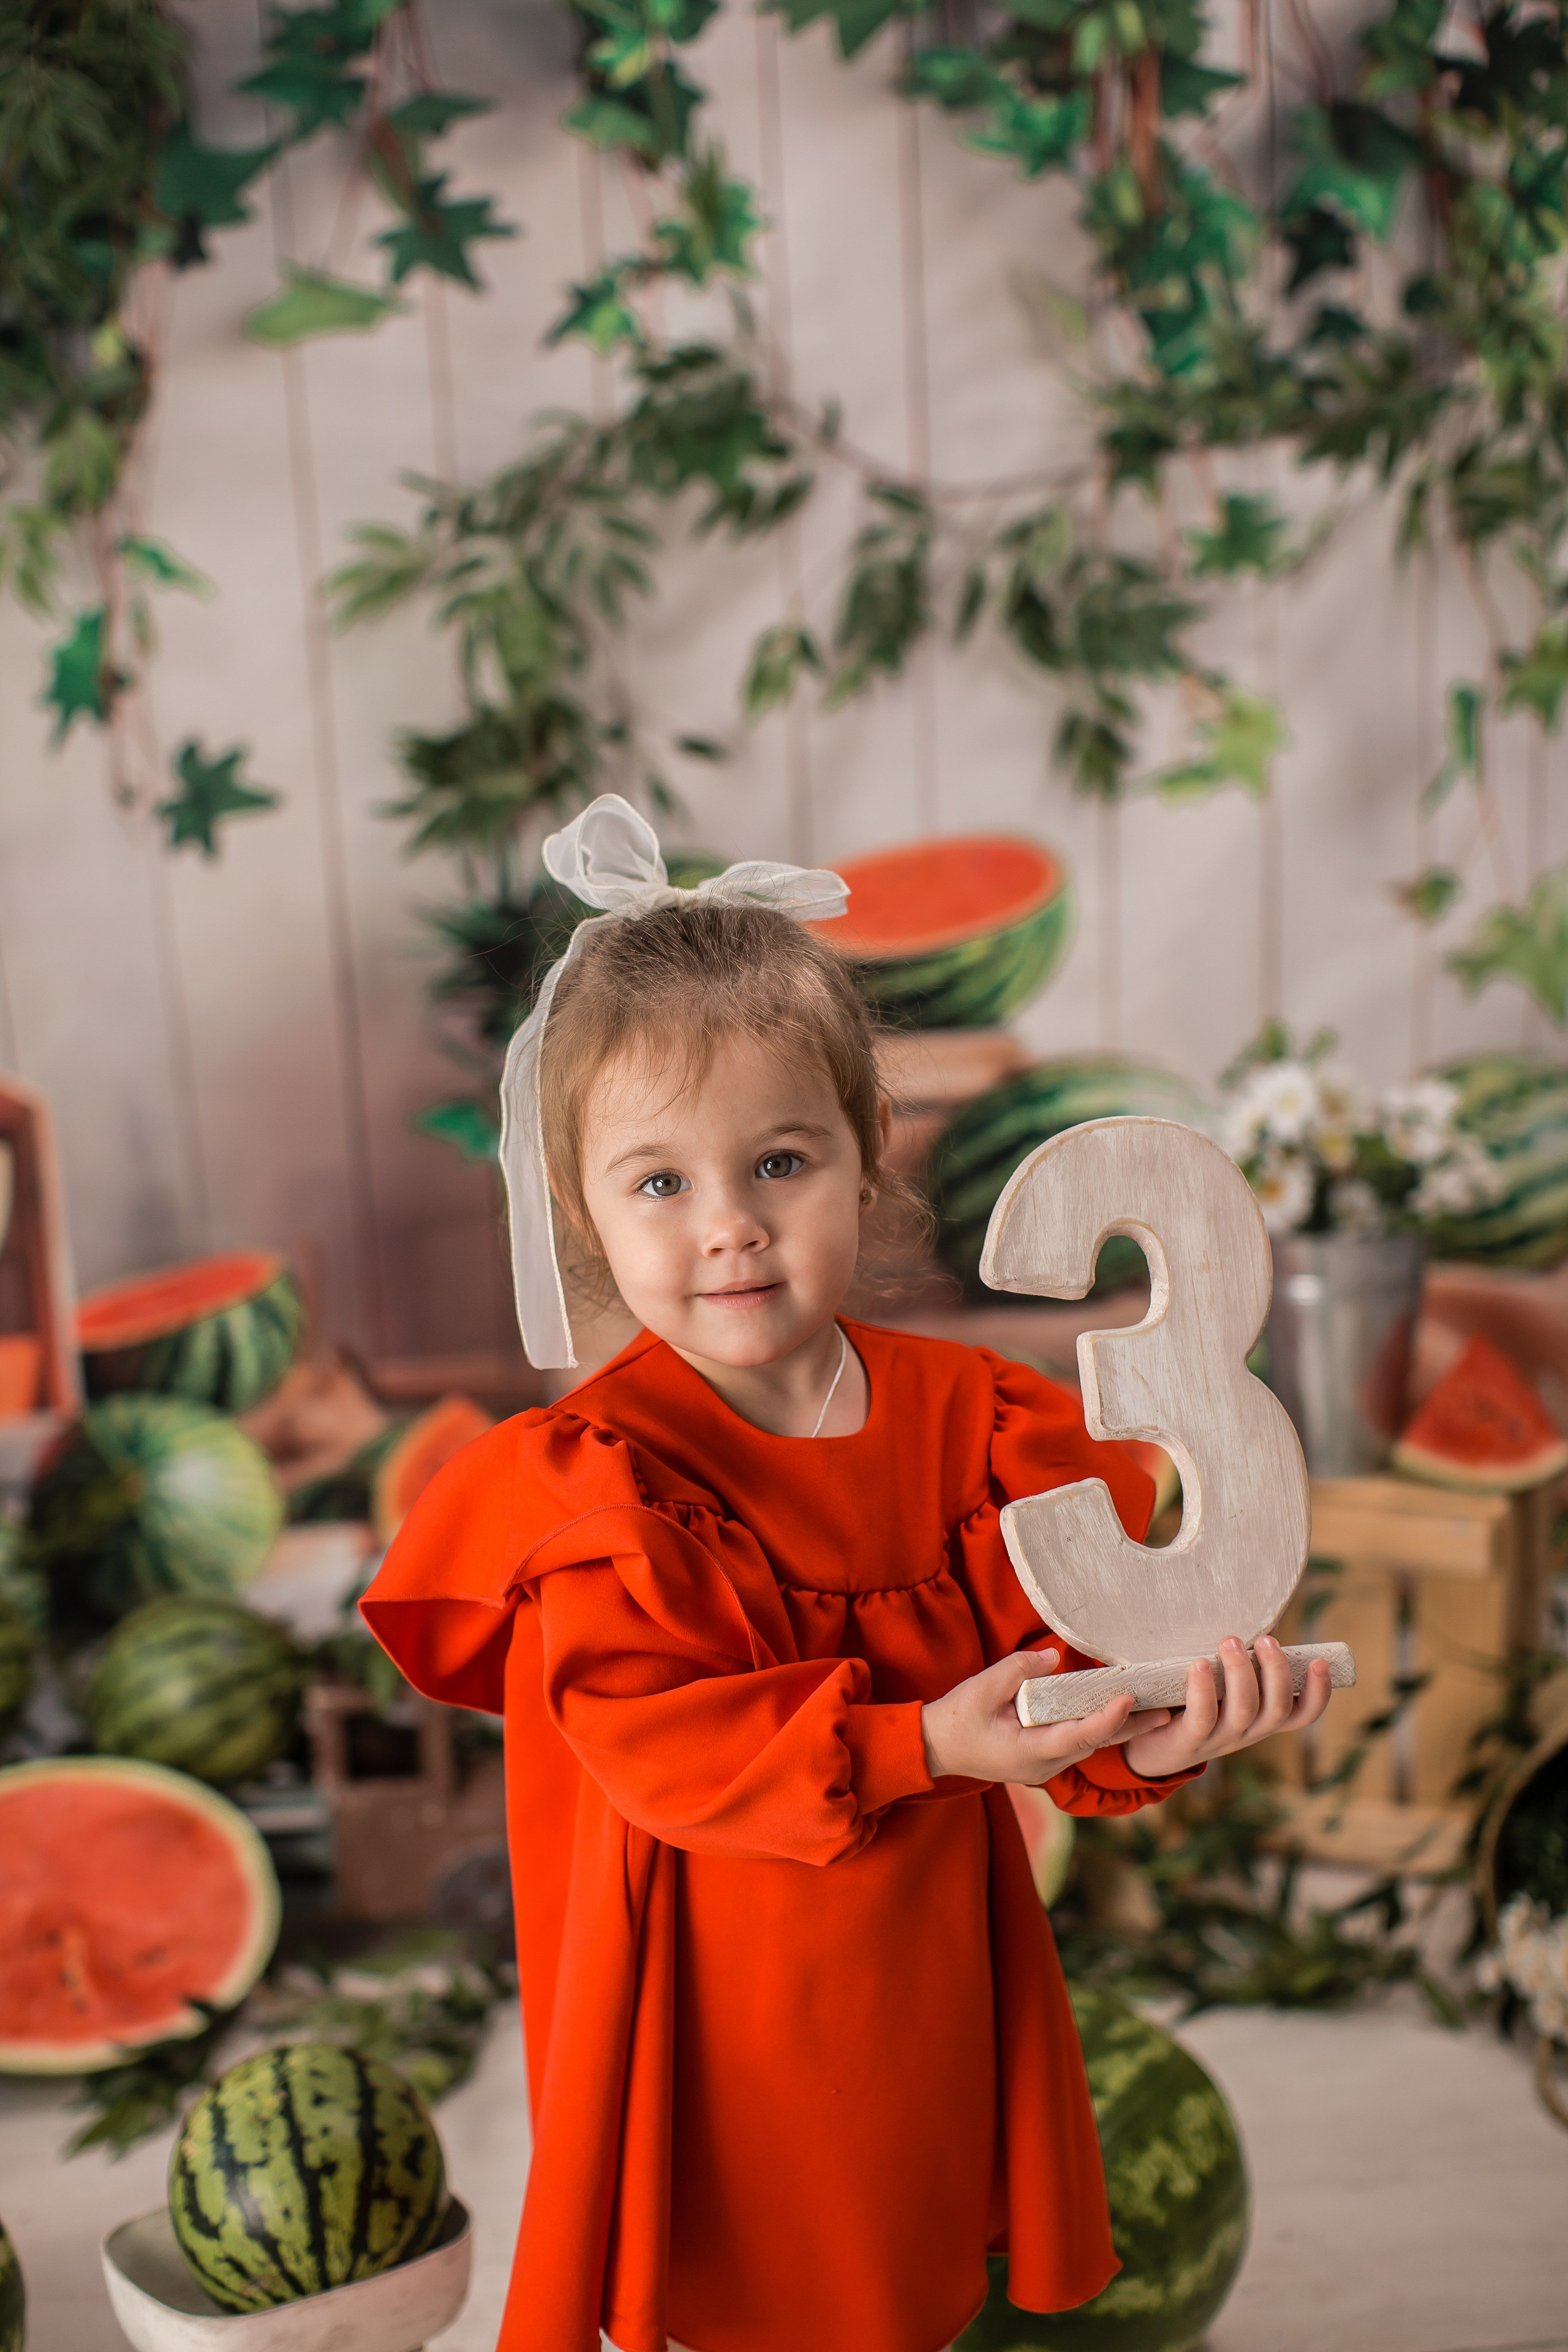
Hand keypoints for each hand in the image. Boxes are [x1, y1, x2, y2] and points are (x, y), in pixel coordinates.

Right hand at [921, 1648, 1171, 1788]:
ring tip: (1158, 1710)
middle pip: (1096, 1743)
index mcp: (1031, 1752)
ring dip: (1122, 1727)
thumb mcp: (980, 1689)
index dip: (1107, 1717)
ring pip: (1091, 1743)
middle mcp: (1046, 1763)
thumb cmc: (956, 1719)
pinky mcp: (1043, 1754)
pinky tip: (1122, 1712)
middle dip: (1132, 1727)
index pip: (1079, 1735)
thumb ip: (1018, 1669)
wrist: (935, 1748)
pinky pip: (1079, 1740)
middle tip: (1169, 1711)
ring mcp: (1046, 1762)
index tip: (1129, 1697)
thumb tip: (1054, 1656)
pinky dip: (1101, 1726)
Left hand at [1123, 1633, 1333, 1777]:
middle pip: (1277, 1709)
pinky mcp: (1190, 1740)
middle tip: (1266, 1640)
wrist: (1150, 1747)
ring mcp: (1220, 1739)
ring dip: (1241, 1673)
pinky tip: (1199, 1665)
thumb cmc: (1192, 1705)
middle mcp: (1248, 1732)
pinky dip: (1204, 1690)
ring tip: (1230, 1641)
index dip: (1317, 1693)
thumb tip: (1257, 1618)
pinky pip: (1203, 1717)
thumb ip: (1240, 1664)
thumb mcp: (1222, 1687)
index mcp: (1261, 1720)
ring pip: (1244, 1711)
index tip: (1320, 1662)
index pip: (1301, 1714)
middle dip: (1276, 1671)